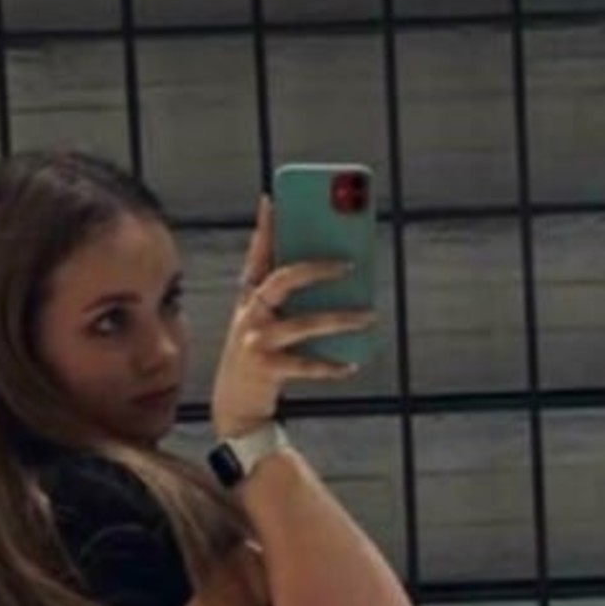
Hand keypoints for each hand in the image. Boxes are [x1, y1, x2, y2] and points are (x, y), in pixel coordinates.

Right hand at [210, 194, 377, 439]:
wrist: (235, 406)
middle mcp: (250, 315)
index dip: (264, 228)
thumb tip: (335, 274)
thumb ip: (285, 297)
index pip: (257, 256)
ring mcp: (256, 341)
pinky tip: (351, 364)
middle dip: (317, 268)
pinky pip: (307, 365)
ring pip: (304, 324)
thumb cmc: (257, 356)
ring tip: (369, 317)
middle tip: (349, 264)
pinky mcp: (266, 369)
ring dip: (341, 319)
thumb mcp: (262, 322)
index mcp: (249, 299)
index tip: (272, 199)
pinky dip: (331, 366)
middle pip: (284, 280)